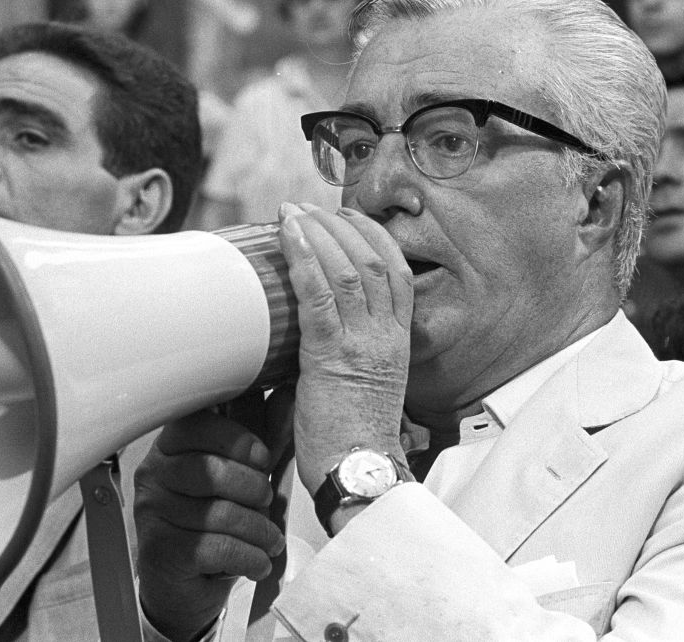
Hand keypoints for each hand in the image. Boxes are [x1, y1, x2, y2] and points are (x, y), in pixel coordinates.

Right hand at [134, 393, 288, 641]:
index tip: (261, 458)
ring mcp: (153, 512)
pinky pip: (216, 548)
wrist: (184, 583)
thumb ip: (262, 441)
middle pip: (210, 471)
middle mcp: (155, 474)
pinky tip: (258, 562)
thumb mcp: (242, 478)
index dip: (236, 439)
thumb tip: (286, 397)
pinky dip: (249, 557)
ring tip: (270, 540)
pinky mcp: (161, 550)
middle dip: (252, 488)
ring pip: (218, 514)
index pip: (197, 425)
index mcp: (172, 446)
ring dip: (258, 530)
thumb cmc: (214, 522)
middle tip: (266, 501)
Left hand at [277, 203, 413, 501]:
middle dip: (338, 225)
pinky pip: (318, 296)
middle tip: (306, 208)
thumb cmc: (352, 439)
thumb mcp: (365, 385)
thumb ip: (351, 351)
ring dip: (316, 233)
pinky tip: (286, 237)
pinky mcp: (331, 357)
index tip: (343, 217)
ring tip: (290, 214)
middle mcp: (385, 336)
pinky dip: (302, 259)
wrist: (359, 475)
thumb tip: (318, 326)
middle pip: (371, 258)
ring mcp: (361, 344)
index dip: (370, 235)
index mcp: (397, 341)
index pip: (396, 270)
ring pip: (347, 268)